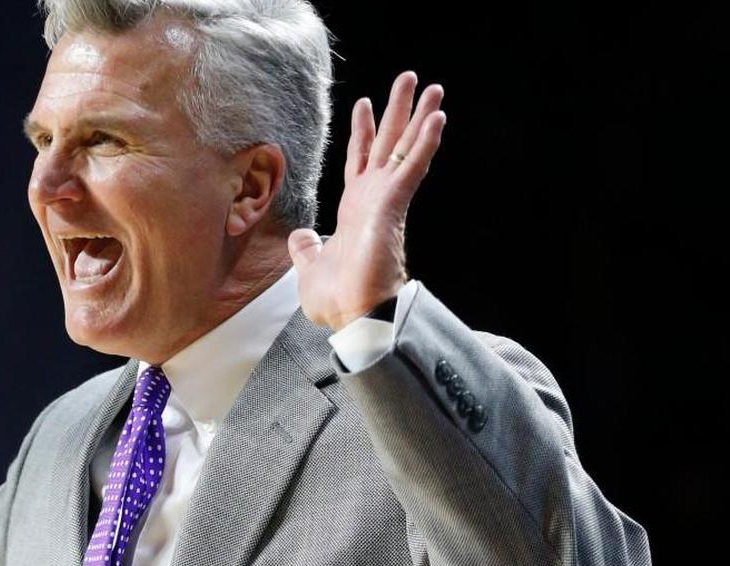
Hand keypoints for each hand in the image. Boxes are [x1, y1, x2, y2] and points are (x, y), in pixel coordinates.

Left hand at [288, 71, 445, 329]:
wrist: (351, 315)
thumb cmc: (336, 299)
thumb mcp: (309, 267)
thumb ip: (306, 248)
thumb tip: (300, 235)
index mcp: (355, 210)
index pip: (360, 161)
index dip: (362, 132)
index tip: (364, 105)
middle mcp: (374, 200)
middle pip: (387, 145)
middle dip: (397, 112)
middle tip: (408, 79)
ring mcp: (387, 202)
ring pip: (405, 149)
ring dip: (419, 117)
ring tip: (434, 86)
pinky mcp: (394, 207)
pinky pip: (412, 168)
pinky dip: (425, 143)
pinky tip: (437, 117)